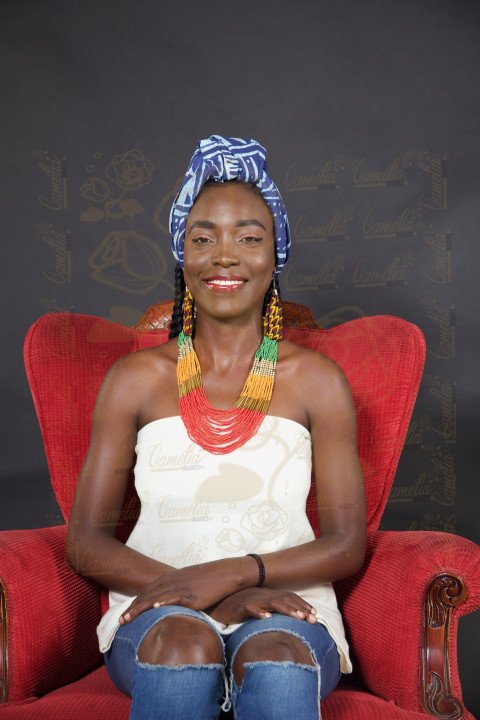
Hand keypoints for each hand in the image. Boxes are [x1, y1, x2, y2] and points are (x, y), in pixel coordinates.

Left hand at [118, 560, 243, 623]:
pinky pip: (175, 598)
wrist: (225, 573)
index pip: (146, 592)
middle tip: (120, 622)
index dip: (134, 603)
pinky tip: (155, 607)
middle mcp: (172, 582)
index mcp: (170, 579)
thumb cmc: (208, 579)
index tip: (125, 614)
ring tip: (128, 619)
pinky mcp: (191, 595)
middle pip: (146, 596)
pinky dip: (164, 602)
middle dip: (132, 609)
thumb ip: (177, 592)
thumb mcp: (188, 583)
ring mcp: (181, 588)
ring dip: (140, 609)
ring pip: (155, 598)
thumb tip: (169, 604)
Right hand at [206, 587, 317, 624]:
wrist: (217, 603)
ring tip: (298, 617)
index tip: (315, 614)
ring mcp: (252, 599)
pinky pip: (250, 608)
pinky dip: (259, 612)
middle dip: (300, 609)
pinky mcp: (240, 607)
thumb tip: (286, 618)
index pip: (289, 597)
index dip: (302, 605)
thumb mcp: (258, 606)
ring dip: (286, 610)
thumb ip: (271, 608)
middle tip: (313, 619)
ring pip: (271, 603)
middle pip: (284, 600)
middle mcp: (262, 595)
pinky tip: (267, 618)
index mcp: (268, 595)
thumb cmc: (238, 606)